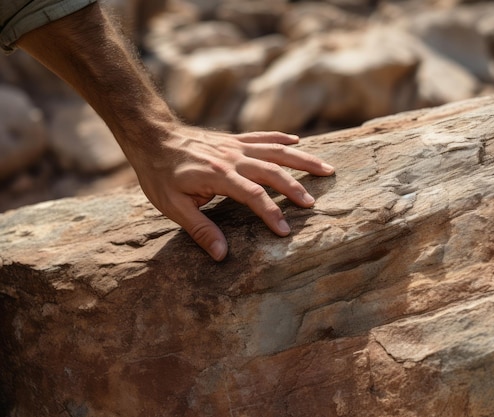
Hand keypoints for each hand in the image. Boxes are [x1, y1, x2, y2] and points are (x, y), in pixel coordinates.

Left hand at [129, 125, 334, 260]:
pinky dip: (282, 139)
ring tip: (326, 168)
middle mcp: (233, 158)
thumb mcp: (172, 207)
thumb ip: (200, 229)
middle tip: (314, 204)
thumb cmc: (159, 174)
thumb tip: (221, 255)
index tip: (285, 231)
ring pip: (276, 151)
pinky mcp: (233, 140)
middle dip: (296, 187)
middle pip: (273, 171)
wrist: (151, 136)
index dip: (271, 214)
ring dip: (302, 159)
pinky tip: (297, 141)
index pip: (254, 196)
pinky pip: (263, 137)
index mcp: (220, 176)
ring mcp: (235, 146)